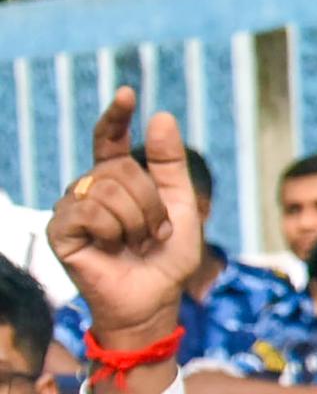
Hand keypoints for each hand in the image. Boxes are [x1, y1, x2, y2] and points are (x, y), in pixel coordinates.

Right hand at [44, 87, 205, 373]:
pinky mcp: (59, 230)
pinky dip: (115, 230)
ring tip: (139, 243)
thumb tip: (160, 116)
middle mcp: (89, 189)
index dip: (115, 116)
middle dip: (151, 203)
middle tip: (156, 233)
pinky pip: (90, 211)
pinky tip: (115, 248)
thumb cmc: (166, 258)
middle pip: (120, 169)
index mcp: (116, 181)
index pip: (107, 139)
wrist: (154, 299)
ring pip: (107, 189)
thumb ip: (170, 164)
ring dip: (138, 220)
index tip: (127, 93)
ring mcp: (71, 208)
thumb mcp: (180, 206)